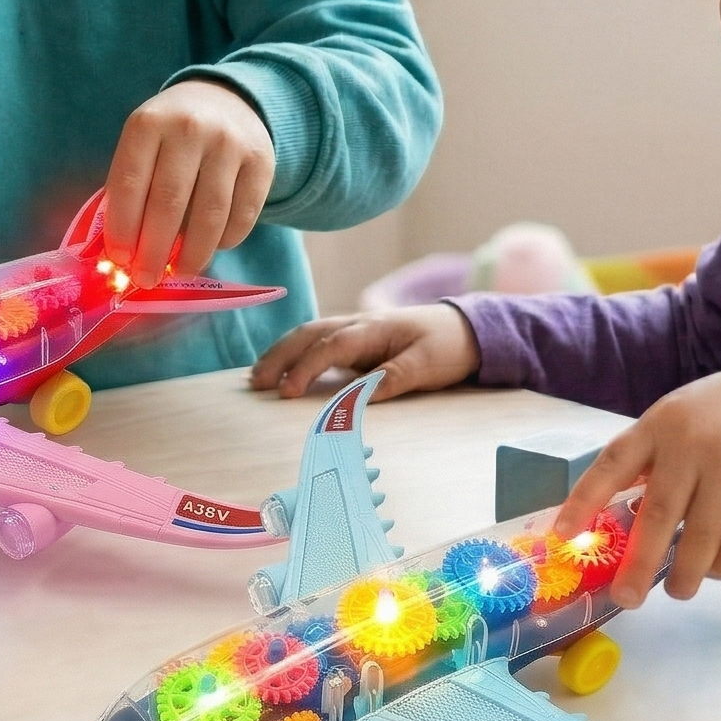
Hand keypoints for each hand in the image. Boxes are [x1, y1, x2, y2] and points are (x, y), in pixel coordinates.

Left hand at [104, 80, 274, 286]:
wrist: (225, 100)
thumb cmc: (171, 135)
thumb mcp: (143, 145)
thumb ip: (130, 189)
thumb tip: (124, 253)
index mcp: (149, 123)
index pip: (130, 184)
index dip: (123, 228)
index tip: (120, 260)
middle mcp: (189, 129)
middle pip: (169, 203)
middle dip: (154, 251)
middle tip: (145, 279)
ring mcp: (229, 144)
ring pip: (209, 215)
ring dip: (192, 254)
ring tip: (180, 272)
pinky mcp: (261, 162)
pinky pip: (242, 216)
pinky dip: (225, 241)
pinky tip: (211, 248)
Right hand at [249, 304, 479, 399]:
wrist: (465, 329)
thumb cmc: (446, 345)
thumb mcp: (427, 364)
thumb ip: (394, 376)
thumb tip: (363, 394)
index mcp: (374, 328)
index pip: (330, 346)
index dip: (307, 368)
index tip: (287, 392)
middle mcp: (358, 325)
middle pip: (309, 334)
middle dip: (279, 356)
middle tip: (256, 383)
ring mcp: (355, 331)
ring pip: (309, 335)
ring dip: (282, 353)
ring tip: (258, 377)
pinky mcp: (356, 342)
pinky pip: (318, 344)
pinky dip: (295, 354)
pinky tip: (282, 370)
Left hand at [552, 360, 720, 609]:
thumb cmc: (716, 417)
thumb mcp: (673, 421)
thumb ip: (646, 461)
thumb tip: (613, 525)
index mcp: (657, 426)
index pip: (612, 464)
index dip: (584, 500)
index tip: (562, 536)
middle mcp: (691, 444)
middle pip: (658, 514)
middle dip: (638, 564)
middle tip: (627, 598)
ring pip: (701, 537)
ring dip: (685, 574)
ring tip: (676, 591)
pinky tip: (714, 572)